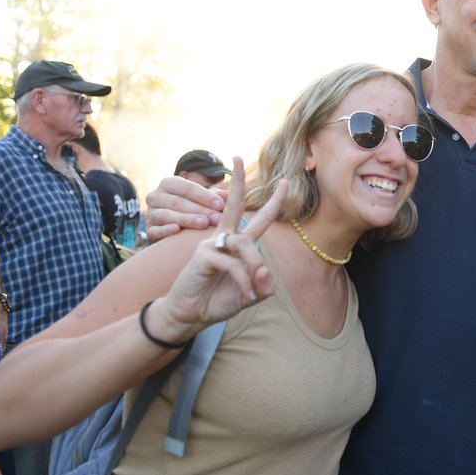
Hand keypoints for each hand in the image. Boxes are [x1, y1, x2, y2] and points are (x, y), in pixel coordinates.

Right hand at [145, 176, 226, 242]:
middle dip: (200, 210)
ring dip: (186, 219)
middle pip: (178, 202)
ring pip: (167, 215)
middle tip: (217, 218)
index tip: (220, 204)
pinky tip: (177, 231)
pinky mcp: (149, 230)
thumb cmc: (191, 208)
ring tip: (203, 224)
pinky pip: (156, 229)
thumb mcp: (202, 199)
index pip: (187, 187)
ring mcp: (150, 213)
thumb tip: (230, 195)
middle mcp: (156, 196)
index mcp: (169, 183)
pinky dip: (166, 230)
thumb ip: (215, 196)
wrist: (170, 227)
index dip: (204, 196)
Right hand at [150, 159, 286, 339]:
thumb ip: (265, 284)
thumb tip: (264, 269)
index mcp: (236, 244)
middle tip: (240, 159)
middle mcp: (224, 239)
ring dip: (255, 266)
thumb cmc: (218, 300)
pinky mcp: (203, 256)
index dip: (273, 202)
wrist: (191, 315)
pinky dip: (244, 281)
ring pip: (245, 243)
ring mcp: (211, 245)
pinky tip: (247, 295)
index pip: (257, 219)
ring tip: (254, 291)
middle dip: (239, 182)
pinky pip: (233, 264)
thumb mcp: (252, 294)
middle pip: (235, 205)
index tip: (285, 182)